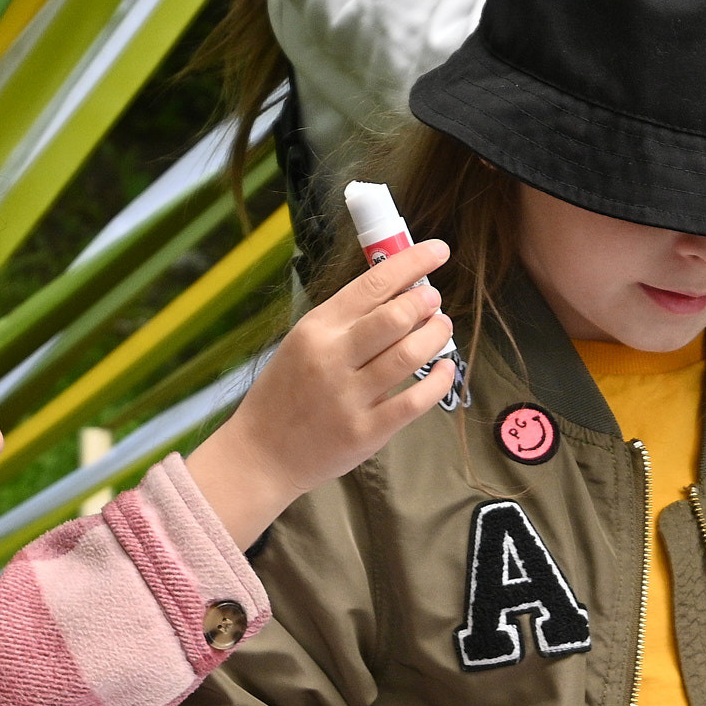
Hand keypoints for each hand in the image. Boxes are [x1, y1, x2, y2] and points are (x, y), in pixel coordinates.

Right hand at [187, 238, 457, 547]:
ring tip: (441, 329)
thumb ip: (343, 321)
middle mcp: (332, 358)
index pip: (372, 284)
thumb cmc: (284, 395)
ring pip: (410, 354)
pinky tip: (444, 369)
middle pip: (396, 316)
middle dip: (426, 302)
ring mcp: (349, 397)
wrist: (260, 454)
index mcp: (316, 329)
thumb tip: (397, 292)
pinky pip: (416, 400)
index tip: (438, 252)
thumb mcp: (301, 343)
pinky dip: (439, 379)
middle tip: (435, 301)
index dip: (412, 262)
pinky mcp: (367, 431)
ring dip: (436, 335)